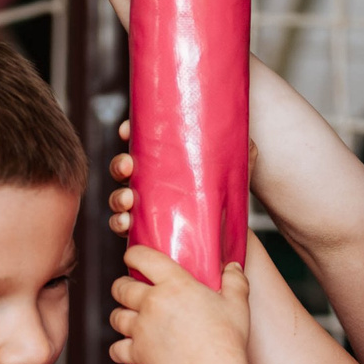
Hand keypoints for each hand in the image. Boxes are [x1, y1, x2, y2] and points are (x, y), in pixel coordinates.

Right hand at [106, 120, 260, 240]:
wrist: (226, 232)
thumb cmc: (225, 193)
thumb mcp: (236, 167)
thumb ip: (243, 149)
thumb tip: (246, 137)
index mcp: (164, 159)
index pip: (140, 140)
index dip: (129, 132)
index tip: (127, 131)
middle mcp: (149, 180)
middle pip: (123, 167)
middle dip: (120, 165)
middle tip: (129, 166)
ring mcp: (144, 205)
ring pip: (118, 197)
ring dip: (117, 197)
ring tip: (129, 199)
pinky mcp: (144, 229)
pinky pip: (122, 226)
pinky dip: (118, 224)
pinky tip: (126, 224)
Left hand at [109, 244, 250, 363]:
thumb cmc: (226, 340)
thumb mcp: (237, 305)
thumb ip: (235, 281)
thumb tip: (233, 267)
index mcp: (174, 284)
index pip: (143, 257)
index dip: (133, 254)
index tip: (133, 256)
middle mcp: (152, 302)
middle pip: (121, 287)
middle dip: (122, 287)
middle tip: (129, 289)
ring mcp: (142, 328)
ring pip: (115, 316)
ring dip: (119, 316)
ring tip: (127, 317)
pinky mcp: (138, 352)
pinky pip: (116, 348)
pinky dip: (118, 349)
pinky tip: (125, 348)